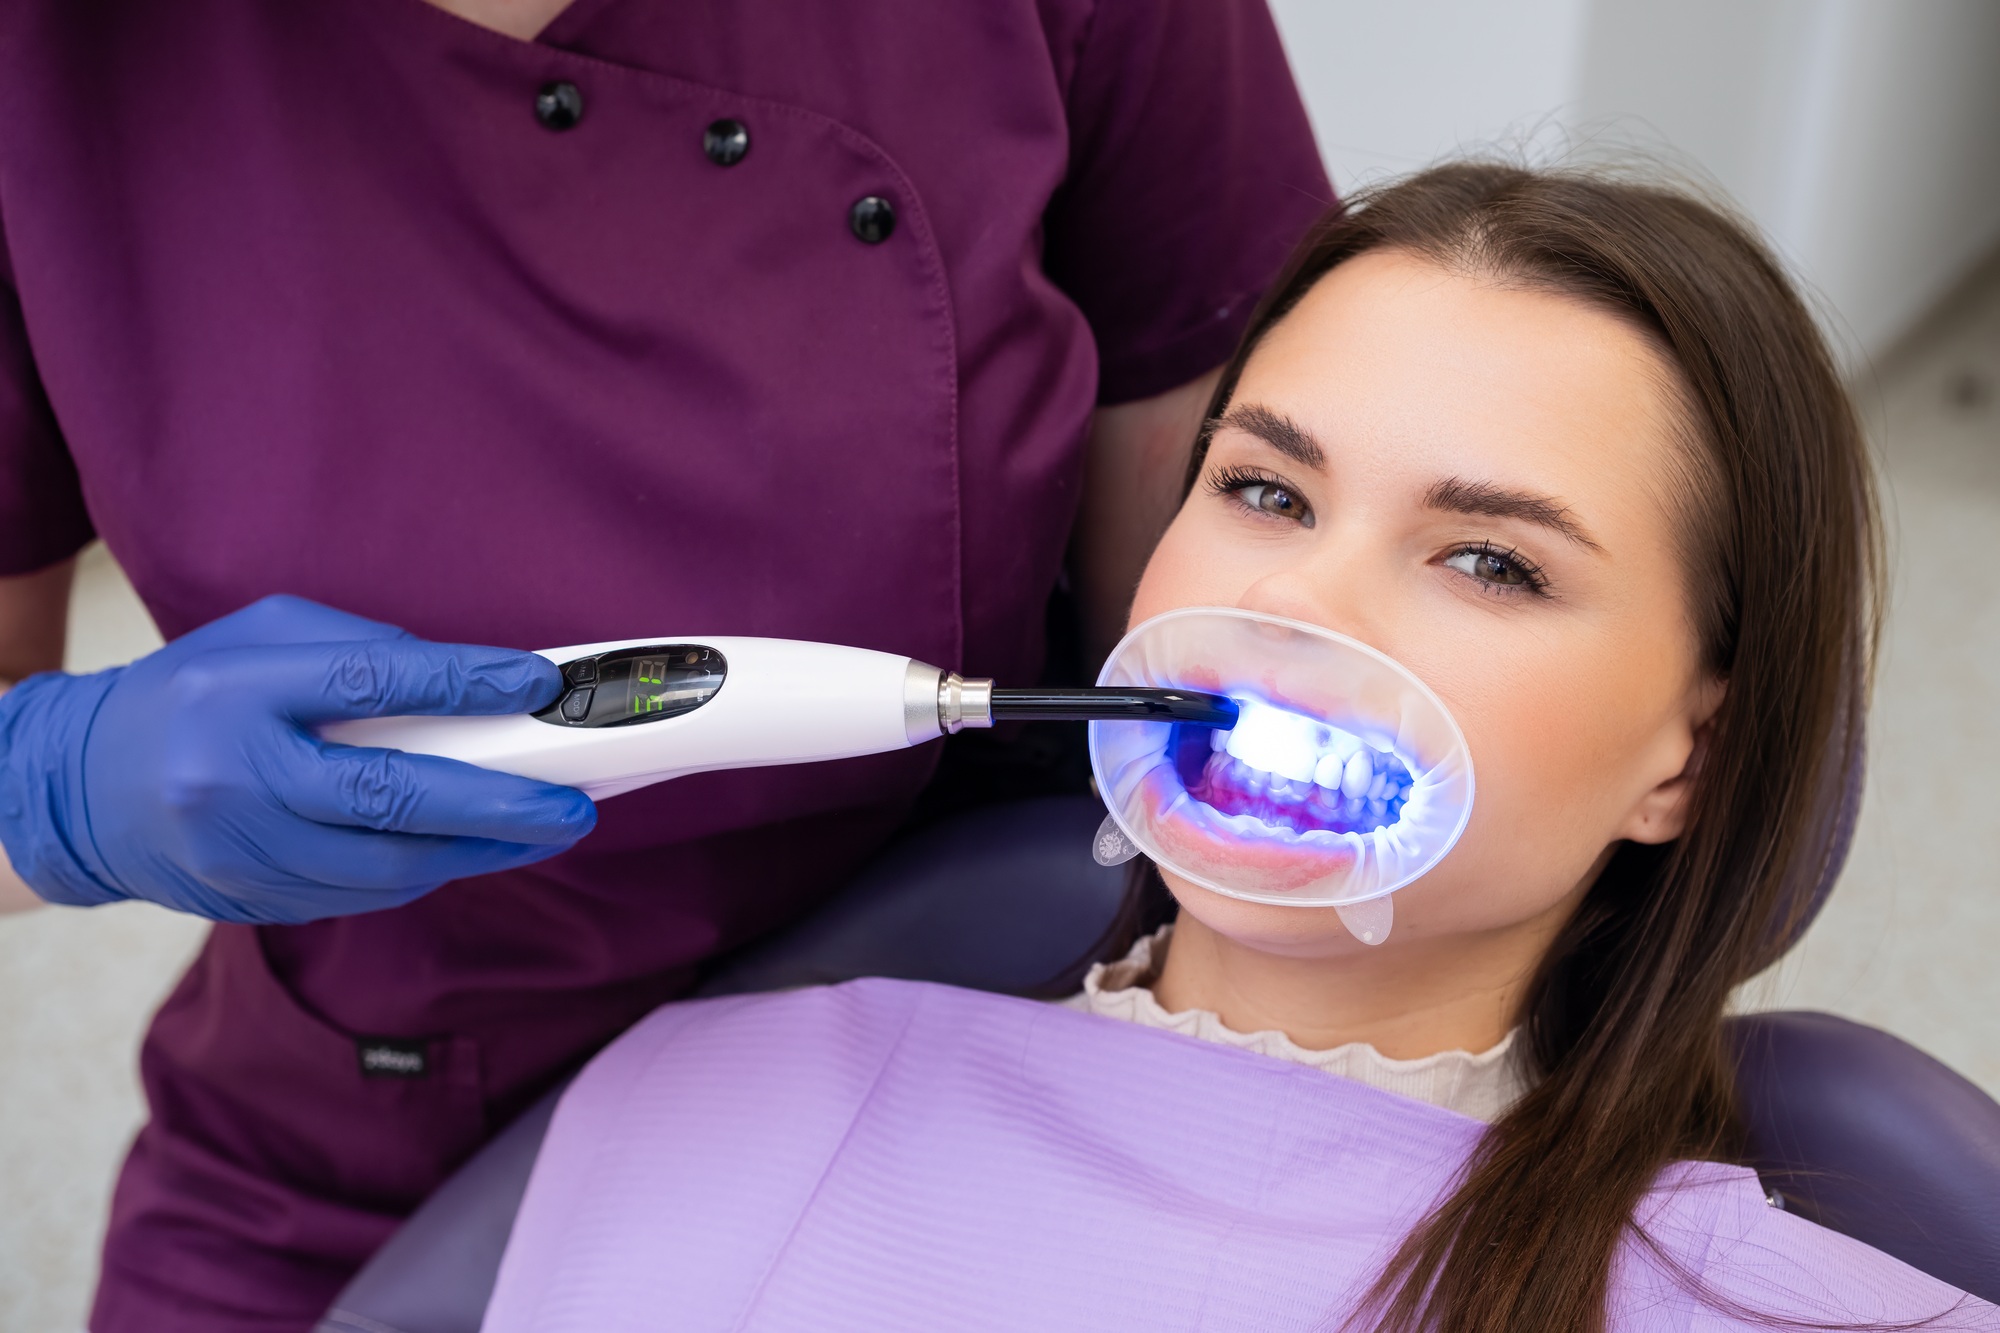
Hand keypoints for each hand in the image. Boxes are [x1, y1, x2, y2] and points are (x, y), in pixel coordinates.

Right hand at [0, 595, 595, 922]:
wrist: (80, 789)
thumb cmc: (190, 696)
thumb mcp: (260, 640)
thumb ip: (360, 652)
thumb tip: (469, 681)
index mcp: (237, 691)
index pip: (371, 683)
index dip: (463, 684)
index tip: (535, 684)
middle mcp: (235, 777)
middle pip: (392, 796)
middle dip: (498, 804)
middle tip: (572, 805)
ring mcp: (242, 850)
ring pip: (387, 863)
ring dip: (479, 850)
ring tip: (545, 830)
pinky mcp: (254, 899)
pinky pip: (363, 893)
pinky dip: (427, 871)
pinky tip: (472, 850)